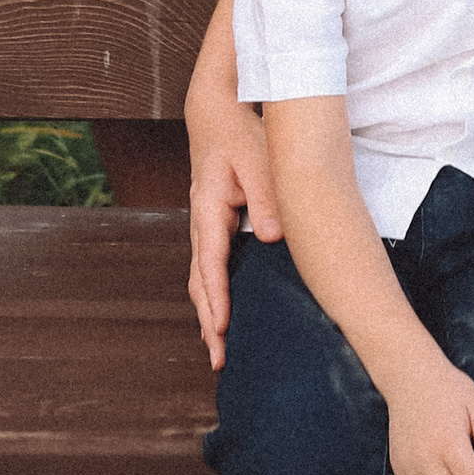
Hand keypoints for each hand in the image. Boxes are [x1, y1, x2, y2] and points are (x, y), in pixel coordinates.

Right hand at [185, 90, 280, 370]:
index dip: (217, 298)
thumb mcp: (258, 159)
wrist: (216, 113)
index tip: (222, 330)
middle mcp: (200, 223)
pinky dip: (213, 297)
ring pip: (200, 281)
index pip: (210, 264)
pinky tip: (222, 316)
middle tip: (219, 361)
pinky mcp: (212, 227)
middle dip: (208, 323)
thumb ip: (267, 197)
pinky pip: (209, 270)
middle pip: (200, 283)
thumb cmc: (239, 134)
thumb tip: (273, 237)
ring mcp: (203, 227)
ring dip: (208, 316)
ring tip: (218, 352)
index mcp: (208, 210)